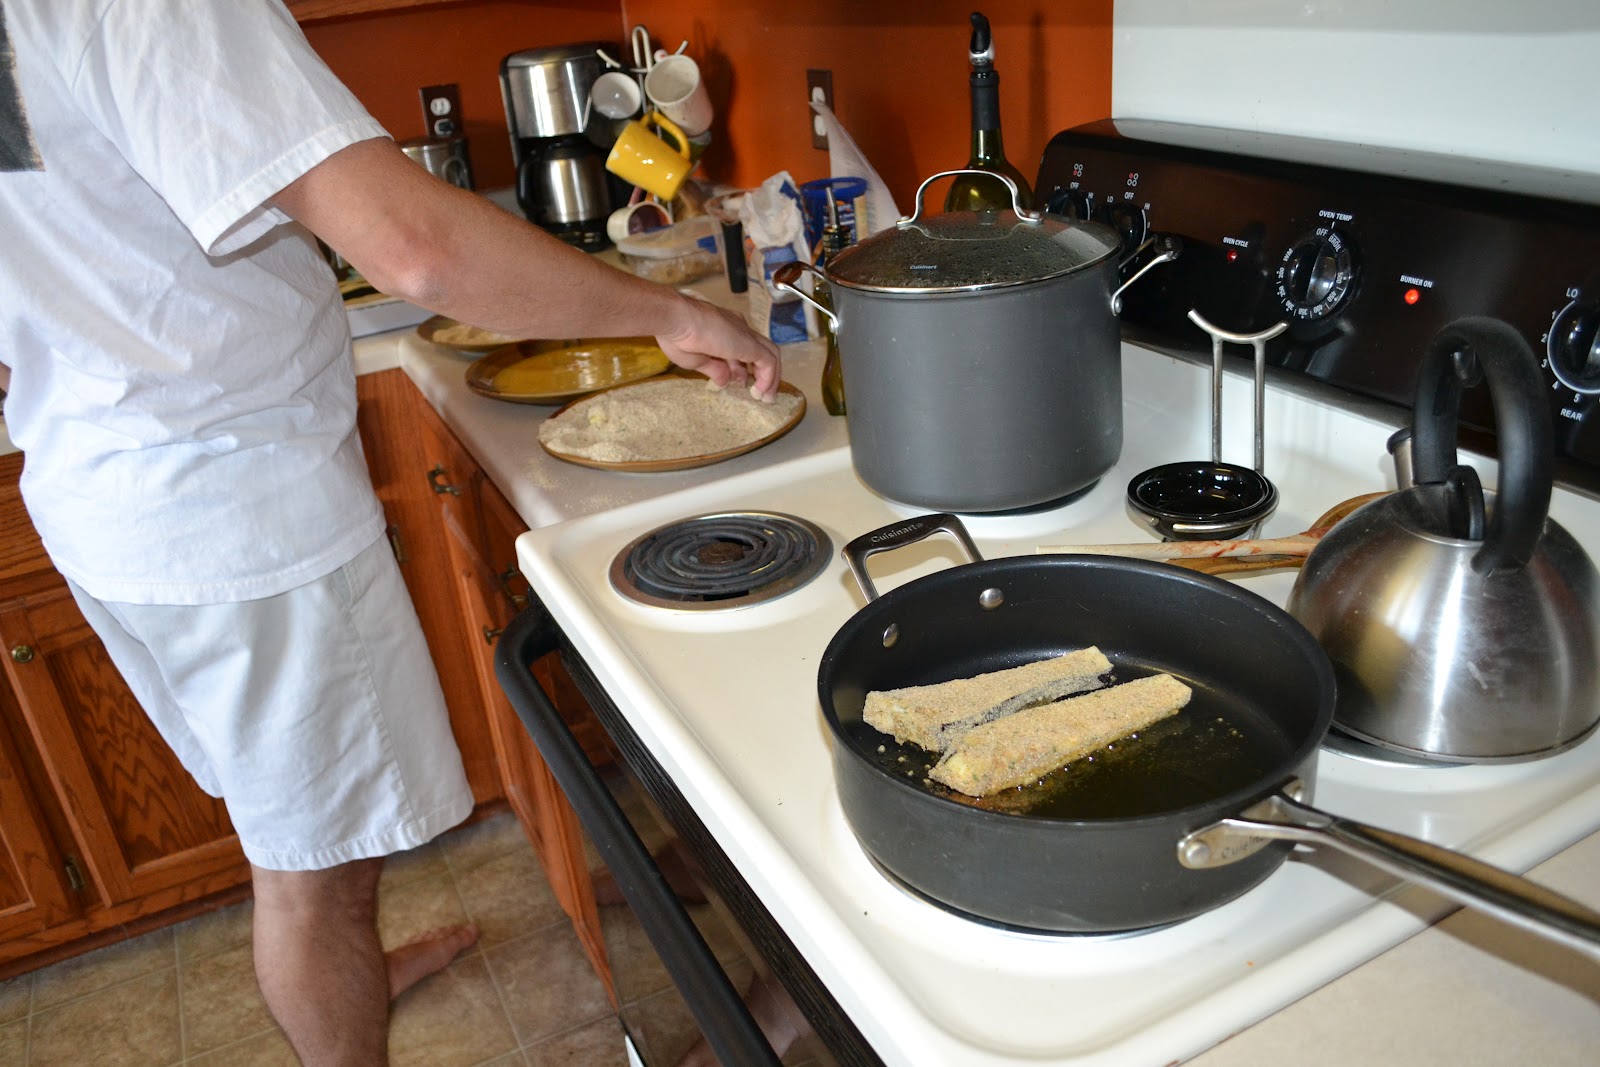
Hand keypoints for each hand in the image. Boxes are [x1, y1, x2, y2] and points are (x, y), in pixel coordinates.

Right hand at [656, 297, 782, 400]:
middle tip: (759, 394)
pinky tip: (760, 391)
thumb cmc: (677, 337)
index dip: (742, 369)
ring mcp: (745, 335)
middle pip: (760, 351)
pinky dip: (768, 378)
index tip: (737, 383)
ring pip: (770, 354)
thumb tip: (724, 381)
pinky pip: (769, 361)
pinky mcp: (750, 343)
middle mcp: (738, 329)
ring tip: (765, 397)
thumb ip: (715, 369)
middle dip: (762, 373)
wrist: (676, 320)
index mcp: (724, 329)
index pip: (742, 349)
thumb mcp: (697, 360)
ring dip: (770, 378)